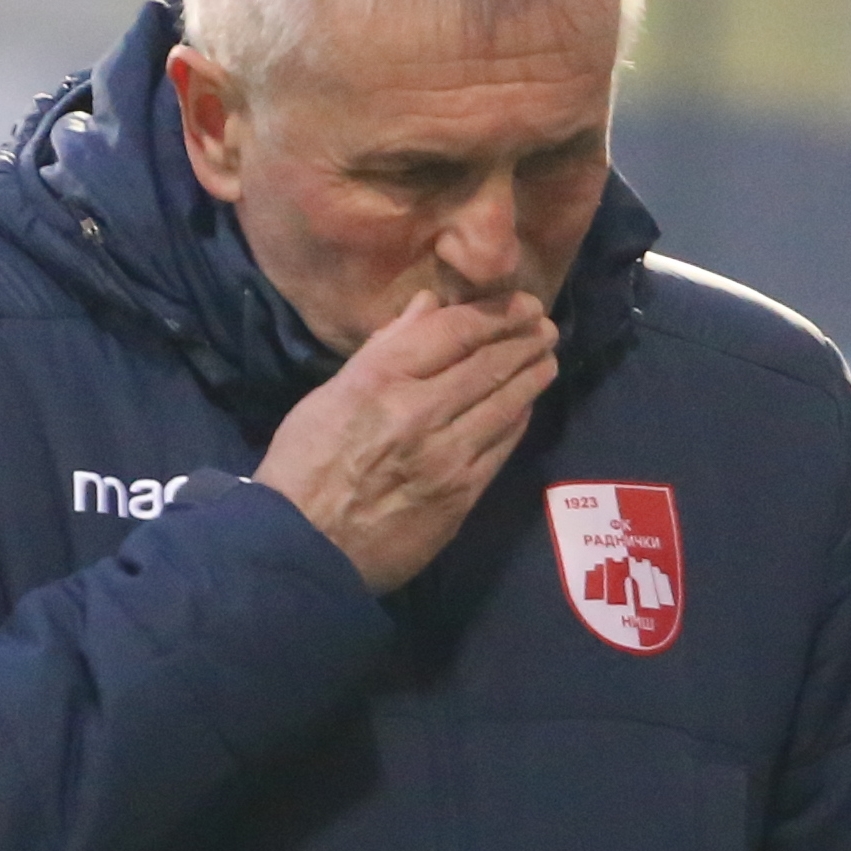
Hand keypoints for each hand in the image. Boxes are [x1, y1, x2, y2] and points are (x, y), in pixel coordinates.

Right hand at [255, 290, 558, 593]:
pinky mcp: (461, 495)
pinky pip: (501, 446)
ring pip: (505, 403)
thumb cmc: (303, 464)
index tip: (524, 303)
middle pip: (489, 363)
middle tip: (545, 327)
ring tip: (546, 359)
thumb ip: (384, 349)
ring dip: (532, 376)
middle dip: (525, 339)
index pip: (455, 331)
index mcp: (380, 379)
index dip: (497, 313)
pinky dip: (517, 420)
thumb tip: (429, 305)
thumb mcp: (330, 395)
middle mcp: (420, 411)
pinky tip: (524, 407)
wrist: (303, 546)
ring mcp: (447, 455)